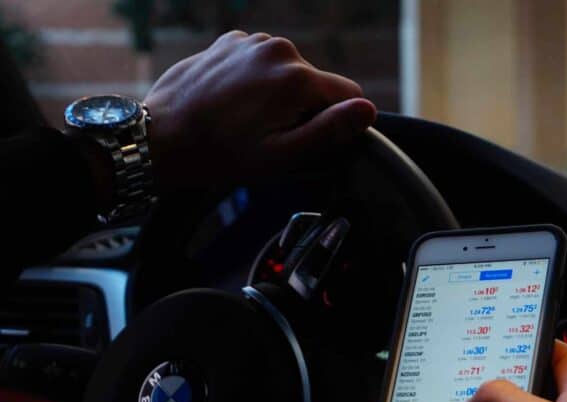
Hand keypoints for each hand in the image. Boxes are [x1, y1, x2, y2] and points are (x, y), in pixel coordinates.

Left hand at [144, 30, 375, 192]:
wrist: (161, 137)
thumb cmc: (221, 154)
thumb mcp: (281, 156)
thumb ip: (329, 132)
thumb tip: (367, 110)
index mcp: (296, 78)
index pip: (349, 94)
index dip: (336, 122)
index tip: (306, 139)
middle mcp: (278, 49)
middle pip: (317, 83)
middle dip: (305, 109)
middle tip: (270, 135)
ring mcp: (251, 41)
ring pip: (290, 72)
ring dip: (280, 95)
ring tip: (248, 120)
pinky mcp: (230, 41)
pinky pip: (262, 62)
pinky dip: (256, 81)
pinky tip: (233, 103)